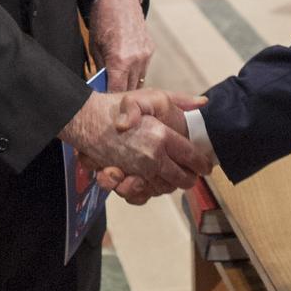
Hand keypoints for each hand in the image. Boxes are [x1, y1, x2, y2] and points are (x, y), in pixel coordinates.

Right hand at [61, 89, 208, 194]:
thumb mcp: (150, 95)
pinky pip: (141, 195)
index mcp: (162, 137)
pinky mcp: (122, 179)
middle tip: (192, 175)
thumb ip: (180, 100)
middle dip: (189, 178)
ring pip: (163, 189)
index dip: (202, 164)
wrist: (84, 119)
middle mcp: (152, 158)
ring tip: (174, 178)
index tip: (206, 166)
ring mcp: (137, 171)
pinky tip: (151, 184)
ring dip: (170, 186)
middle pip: (181, 179)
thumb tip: (204, 102)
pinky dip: (147, 193)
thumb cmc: (116, 105)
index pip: (192, 157)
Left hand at [90, 0, 152, 91]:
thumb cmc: (103, 21)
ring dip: (128, 84)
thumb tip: (102, 85)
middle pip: (130, 89)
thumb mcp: (95, 47)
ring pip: (138, 80)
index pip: (116, 91)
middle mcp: (136, 60)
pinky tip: (125, 70)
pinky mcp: (150, 49)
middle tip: (110, 96)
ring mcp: (146, 55)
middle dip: (120, 93)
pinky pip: (143, 68)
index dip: (110, 98)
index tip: (104, 102)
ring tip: (118, 84)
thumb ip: (101, 68)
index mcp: (119, 60)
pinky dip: (135, 72)